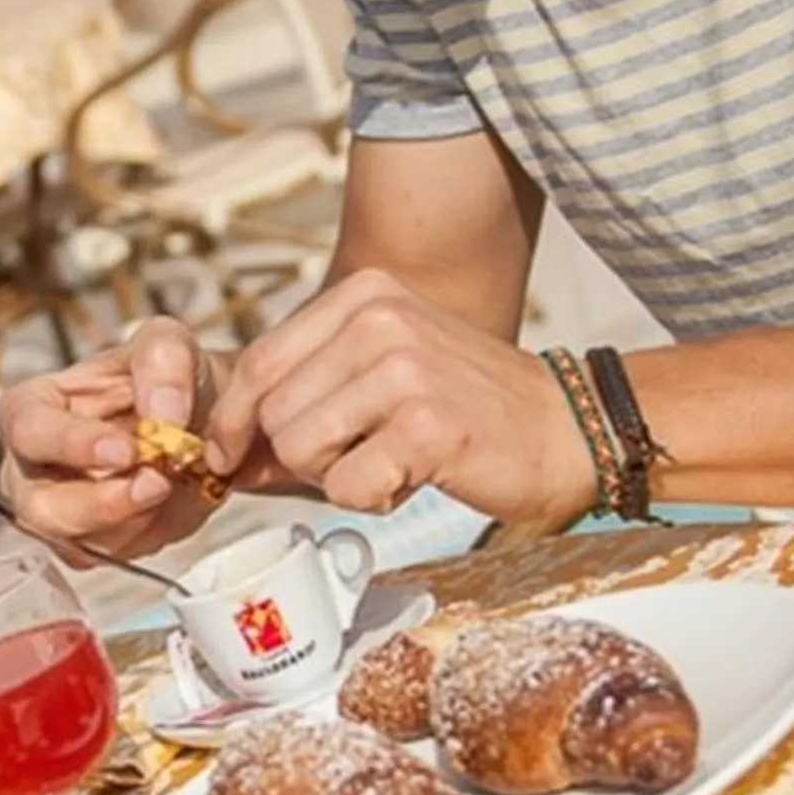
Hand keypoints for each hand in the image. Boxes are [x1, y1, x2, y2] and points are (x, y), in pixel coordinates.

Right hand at [0, 316, 235, 562]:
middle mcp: (32, 465)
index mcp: (33, 406)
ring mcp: (58, 511)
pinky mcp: (91, 543)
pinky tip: (166, 507)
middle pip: (35, 505)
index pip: (26, 428)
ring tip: (169, 488)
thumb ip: (164, 363)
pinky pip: (107, 557)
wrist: (202, 424)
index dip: (70, 443)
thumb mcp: (167, 345)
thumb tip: (165, 415)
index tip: (125, 450)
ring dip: (128, 523)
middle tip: (155, 484)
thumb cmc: (164, 381)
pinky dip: (144, 537)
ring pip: (73, 541)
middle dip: (97, 503)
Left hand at [203, 271, 595, 523]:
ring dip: (335, 476)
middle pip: (273, 412)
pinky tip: (412, 478)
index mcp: (364, 296)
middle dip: (298, 455)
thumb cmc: (469, 409)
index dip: (233, 420)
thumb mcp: (383, 374)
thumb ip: (307, 398)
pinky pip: (346, 485)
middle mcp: (380, 320)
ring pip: (299, 447)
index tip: (227, 456)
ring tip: (388, 462)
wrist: (568, 430)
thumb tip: (226, 450)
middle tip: (355, 458)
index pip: (259, 362)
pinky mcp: (426, 425)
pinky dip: (371, 498)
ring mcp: (404, 369)